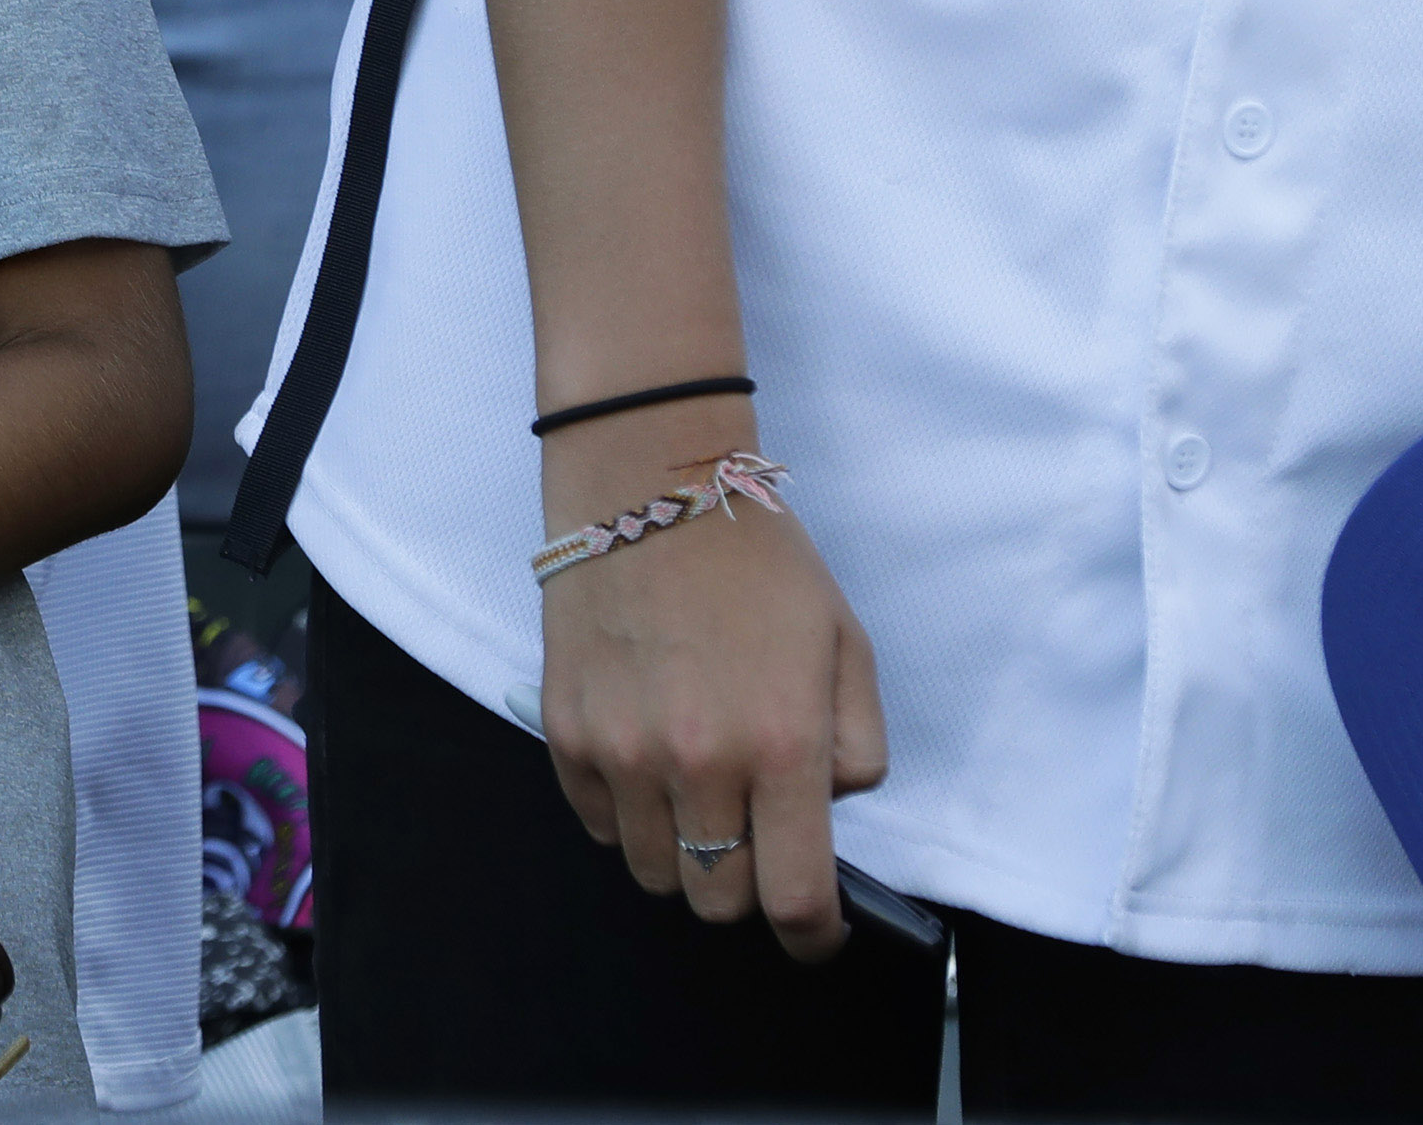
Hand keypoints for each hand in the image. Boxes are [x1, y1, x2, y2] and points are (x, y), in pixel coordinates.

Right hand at [533, 418, 885, 963]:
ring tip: (696, 795)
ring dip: (682, 855)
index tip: (817, 933)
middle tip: (753, 837)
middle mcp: (698, 764)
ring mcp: (622, 753)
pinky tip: (646, 762)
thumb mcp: (844, 646)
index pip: (794, 898)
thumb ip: (856, 746)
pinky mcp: (565, 734)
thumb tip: (827, 811)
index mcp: (781, 746)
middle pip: (718, 899)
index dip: (814, 936)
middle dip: (746, 886)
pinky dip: (627, 816)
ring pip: (652, 873)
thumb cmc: (757, 562)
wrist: (647, 486)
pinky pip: (598, 824)